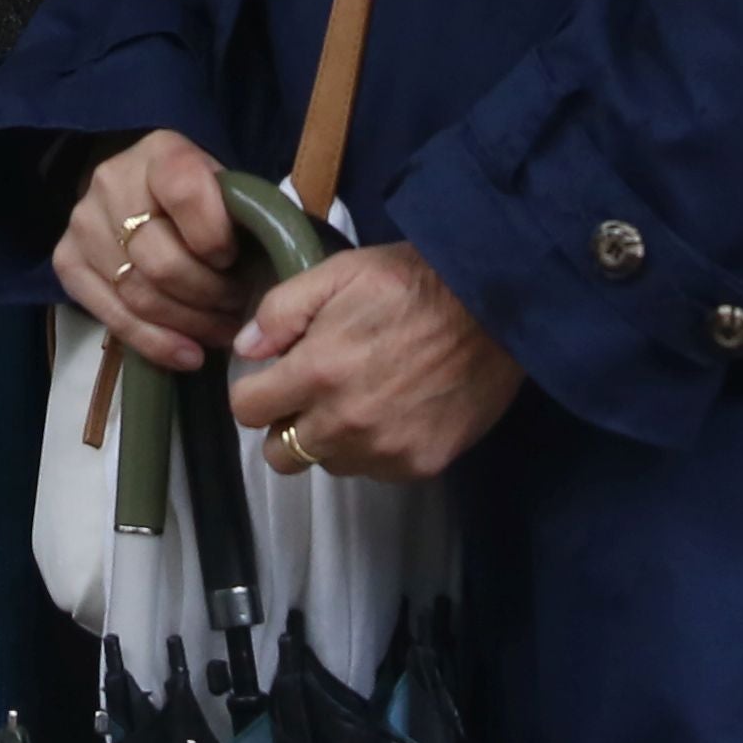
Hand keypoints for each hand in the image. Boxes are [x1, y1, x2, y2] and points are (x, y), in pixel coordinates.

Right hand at [53, 130, 253, 374]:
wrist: (142, 193)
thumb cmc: (202, 199)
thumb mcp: (228, 190)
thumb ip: (245, 218)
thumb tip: (275, 275)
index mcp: (161, 152)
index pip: (186, 193)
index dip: (215, 238)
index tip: (236, 261)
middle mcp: (112, 181)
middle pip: (160, 259)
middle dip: (207, 296)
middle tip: (238, 312)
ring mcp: (82, 222)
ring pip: (137, 293)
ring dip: (186, 325)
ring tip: (219, 333)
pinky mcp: (66, 259)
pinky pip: (110, 315)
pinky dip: (154, 343)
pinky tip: (187, 355)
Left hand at [225, 243, 521, 483]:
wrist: (496, 307)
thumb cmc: (412, 281)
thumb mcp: (338, 272)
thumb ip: (281, 311)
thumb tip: (247, 349)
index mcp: (316, 373)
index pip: (248, 411)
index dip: (255, 392)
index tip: (274, 378)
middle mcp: (343, 423)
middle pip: (280, 455)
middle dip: (287, 426)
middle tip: (314, 394)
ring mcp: (384, 450)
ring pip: (329, 465)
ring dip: (332, 439)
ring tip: (362, 397)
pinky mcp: (420, 465)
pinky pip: (375, 470)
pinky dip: (375, 448)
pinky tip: (396, 410)